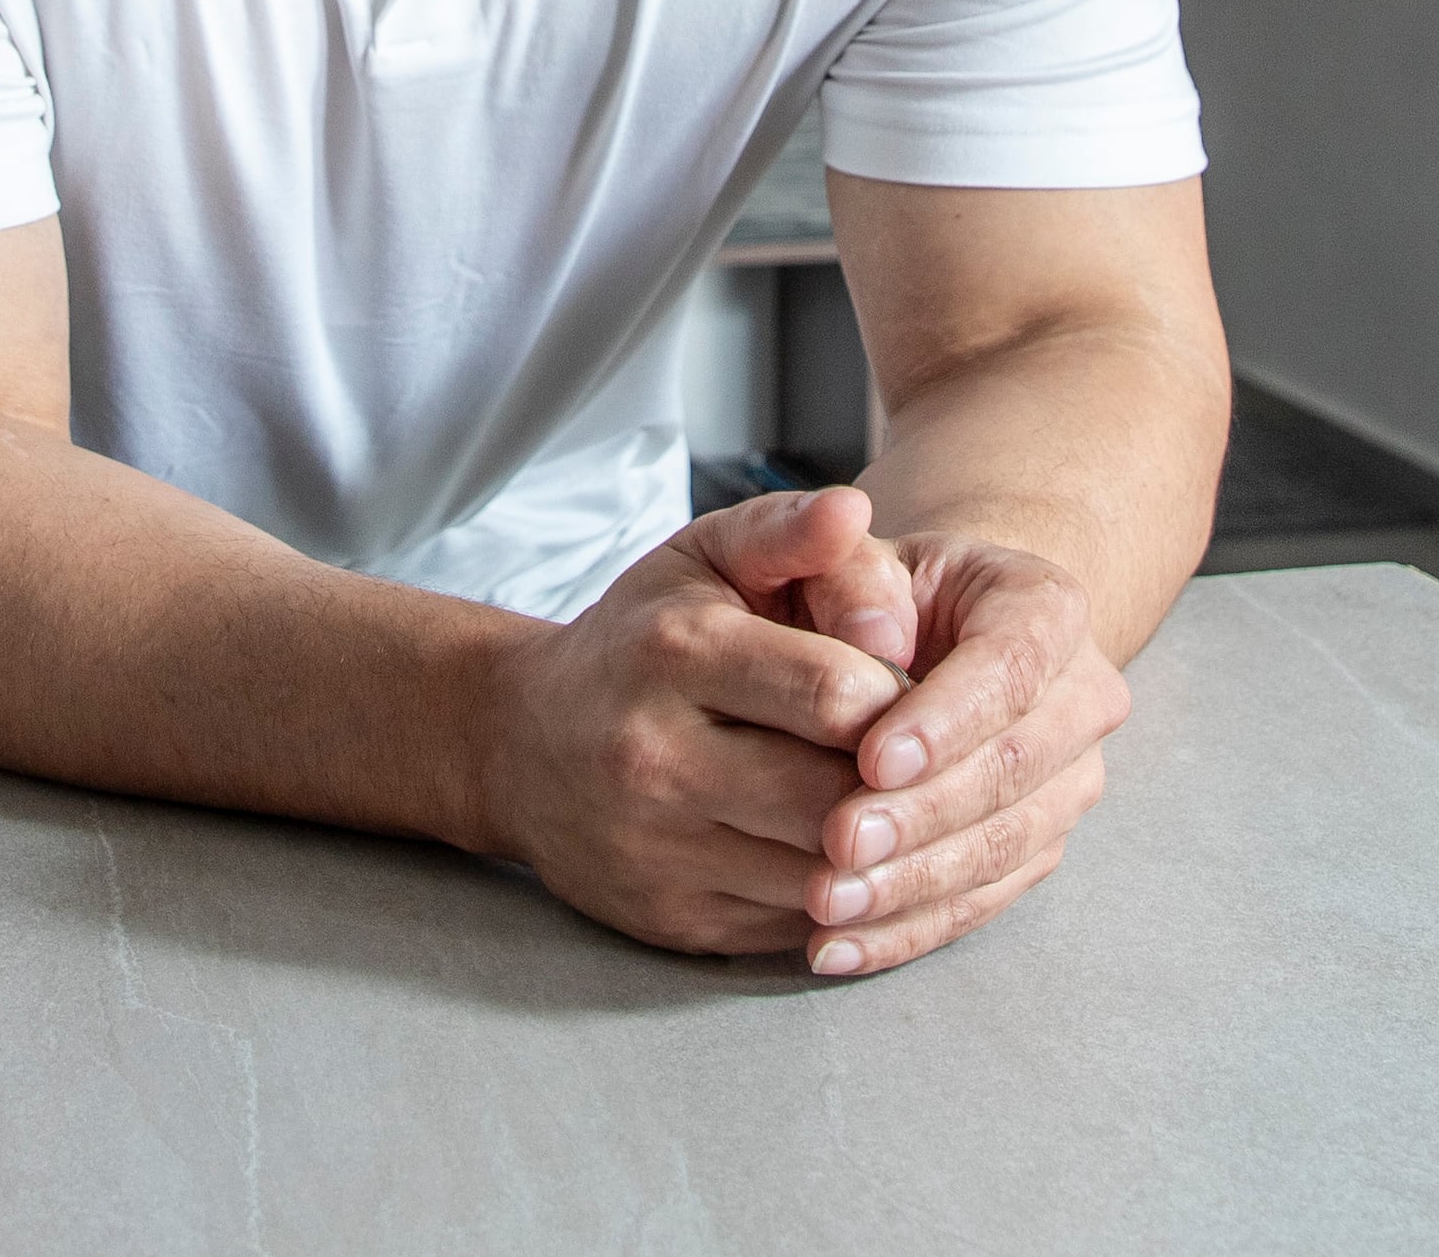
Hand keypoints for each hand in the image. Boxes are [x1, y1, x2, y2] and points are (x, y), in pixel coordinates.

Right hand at [478, 488, 918, 954]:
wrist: (517, 745)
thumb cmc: (640, 638)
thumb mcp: (703, 558)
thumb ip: (788, 531)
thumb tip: (854, 511)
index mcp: (676, 653)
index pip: (835, 694)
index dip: (902, 698)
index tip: (914, 691)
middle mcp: (656, 758)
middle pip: (833, 797)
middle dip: (897, 783)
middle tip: (921, 760)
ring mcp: (658, 851)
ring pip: (822, 877)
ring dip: (879, 851)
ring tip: (892, 807)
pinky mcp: (671, 921)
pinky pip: (795, 927)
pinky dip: (839, 897)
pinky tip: (846, 856)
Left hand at [794, 533, 1126, 978]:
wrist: (930, 638)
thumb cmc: (877, 595)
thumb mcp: (851, 558)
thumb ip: (848, 571)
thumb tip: (872, 637)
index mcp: (1046, 606)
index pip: (1010, 665)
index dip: (947, 718)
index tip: (870, 759)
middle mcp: (1081, 697)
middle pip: (1014, 768)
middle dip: (923, 814)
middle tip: (836, 844)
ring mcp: (1068, 780)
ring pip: (1004, 846)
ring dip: (913, 884)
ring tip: (826, 903)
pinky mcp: (1039, 846)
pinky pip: (982, 900)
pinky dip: (908, 931)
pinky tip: (836, 947)